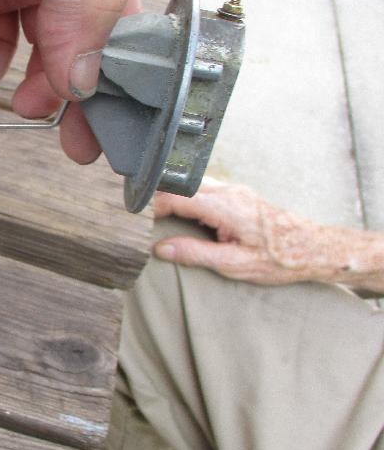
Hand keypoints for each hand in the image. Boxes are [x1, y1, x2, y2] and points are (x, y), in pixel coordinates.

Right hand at [153, 181, 383, 292]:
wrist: (314, 249)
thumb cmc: (278, 259)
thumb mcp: (234, 264)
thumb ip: (195, 254)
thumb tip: (161, 249)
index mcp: (224, 206)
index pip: (176, 196)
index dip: (151, 205)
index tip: (135, 218)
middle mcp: (228, 192)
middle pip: (180, 185)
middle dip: (157, 198)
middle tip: (138, 216)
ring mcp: (234, 190)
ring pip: (191, 185)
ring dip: (172, 197)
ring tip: (155, 215)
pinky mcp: (238, 195)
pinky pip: (203, 189)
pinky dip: (186, 198)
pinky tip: (180, 213)